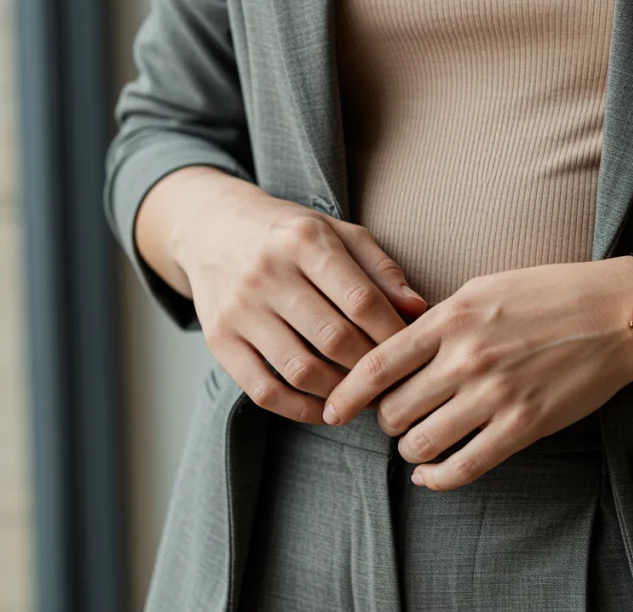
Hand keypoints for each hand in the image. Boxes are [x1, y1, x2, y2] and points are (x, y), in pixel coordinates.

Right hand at [139, 167, 427, 422]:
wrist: (211, 227)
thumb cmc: (292, 234)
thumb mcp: (339, 233)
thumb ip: (381, 270)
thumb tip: (418, 310)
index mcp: (304, 241)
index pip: (361, 300)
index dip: (394, 333)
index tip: (414, 350)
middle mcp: (266, 273)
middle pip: (335, 339)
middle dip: (371, 367)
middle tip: (393, 380)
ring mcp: (239, 309)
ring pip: (301, 370)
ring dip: (340, 393)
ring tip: (364, 396)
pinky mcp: (218, 340)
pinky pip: (263, 391)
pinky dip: (300, 409)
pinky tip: (325, 408)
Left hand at [321, 258, 632, 490]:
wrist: (617, 314)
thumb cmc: (552, 294)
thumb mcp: (485, 289)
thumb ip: (440, 320)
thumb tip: (399, 350)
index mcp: (451, 319)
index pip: (376, 365)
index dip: (346, 395)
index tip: (332, 411)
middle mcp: (466, 358)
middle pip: (393, 411)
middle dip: (386, 422)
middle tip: (397, 420)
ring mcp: (494, 394)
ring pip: (421, 444)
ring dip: (412, 450)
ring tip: (421, 442)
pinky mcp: (523, 425)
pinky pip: (463, 467)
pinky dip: (438, 478)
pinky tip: (433, 474)